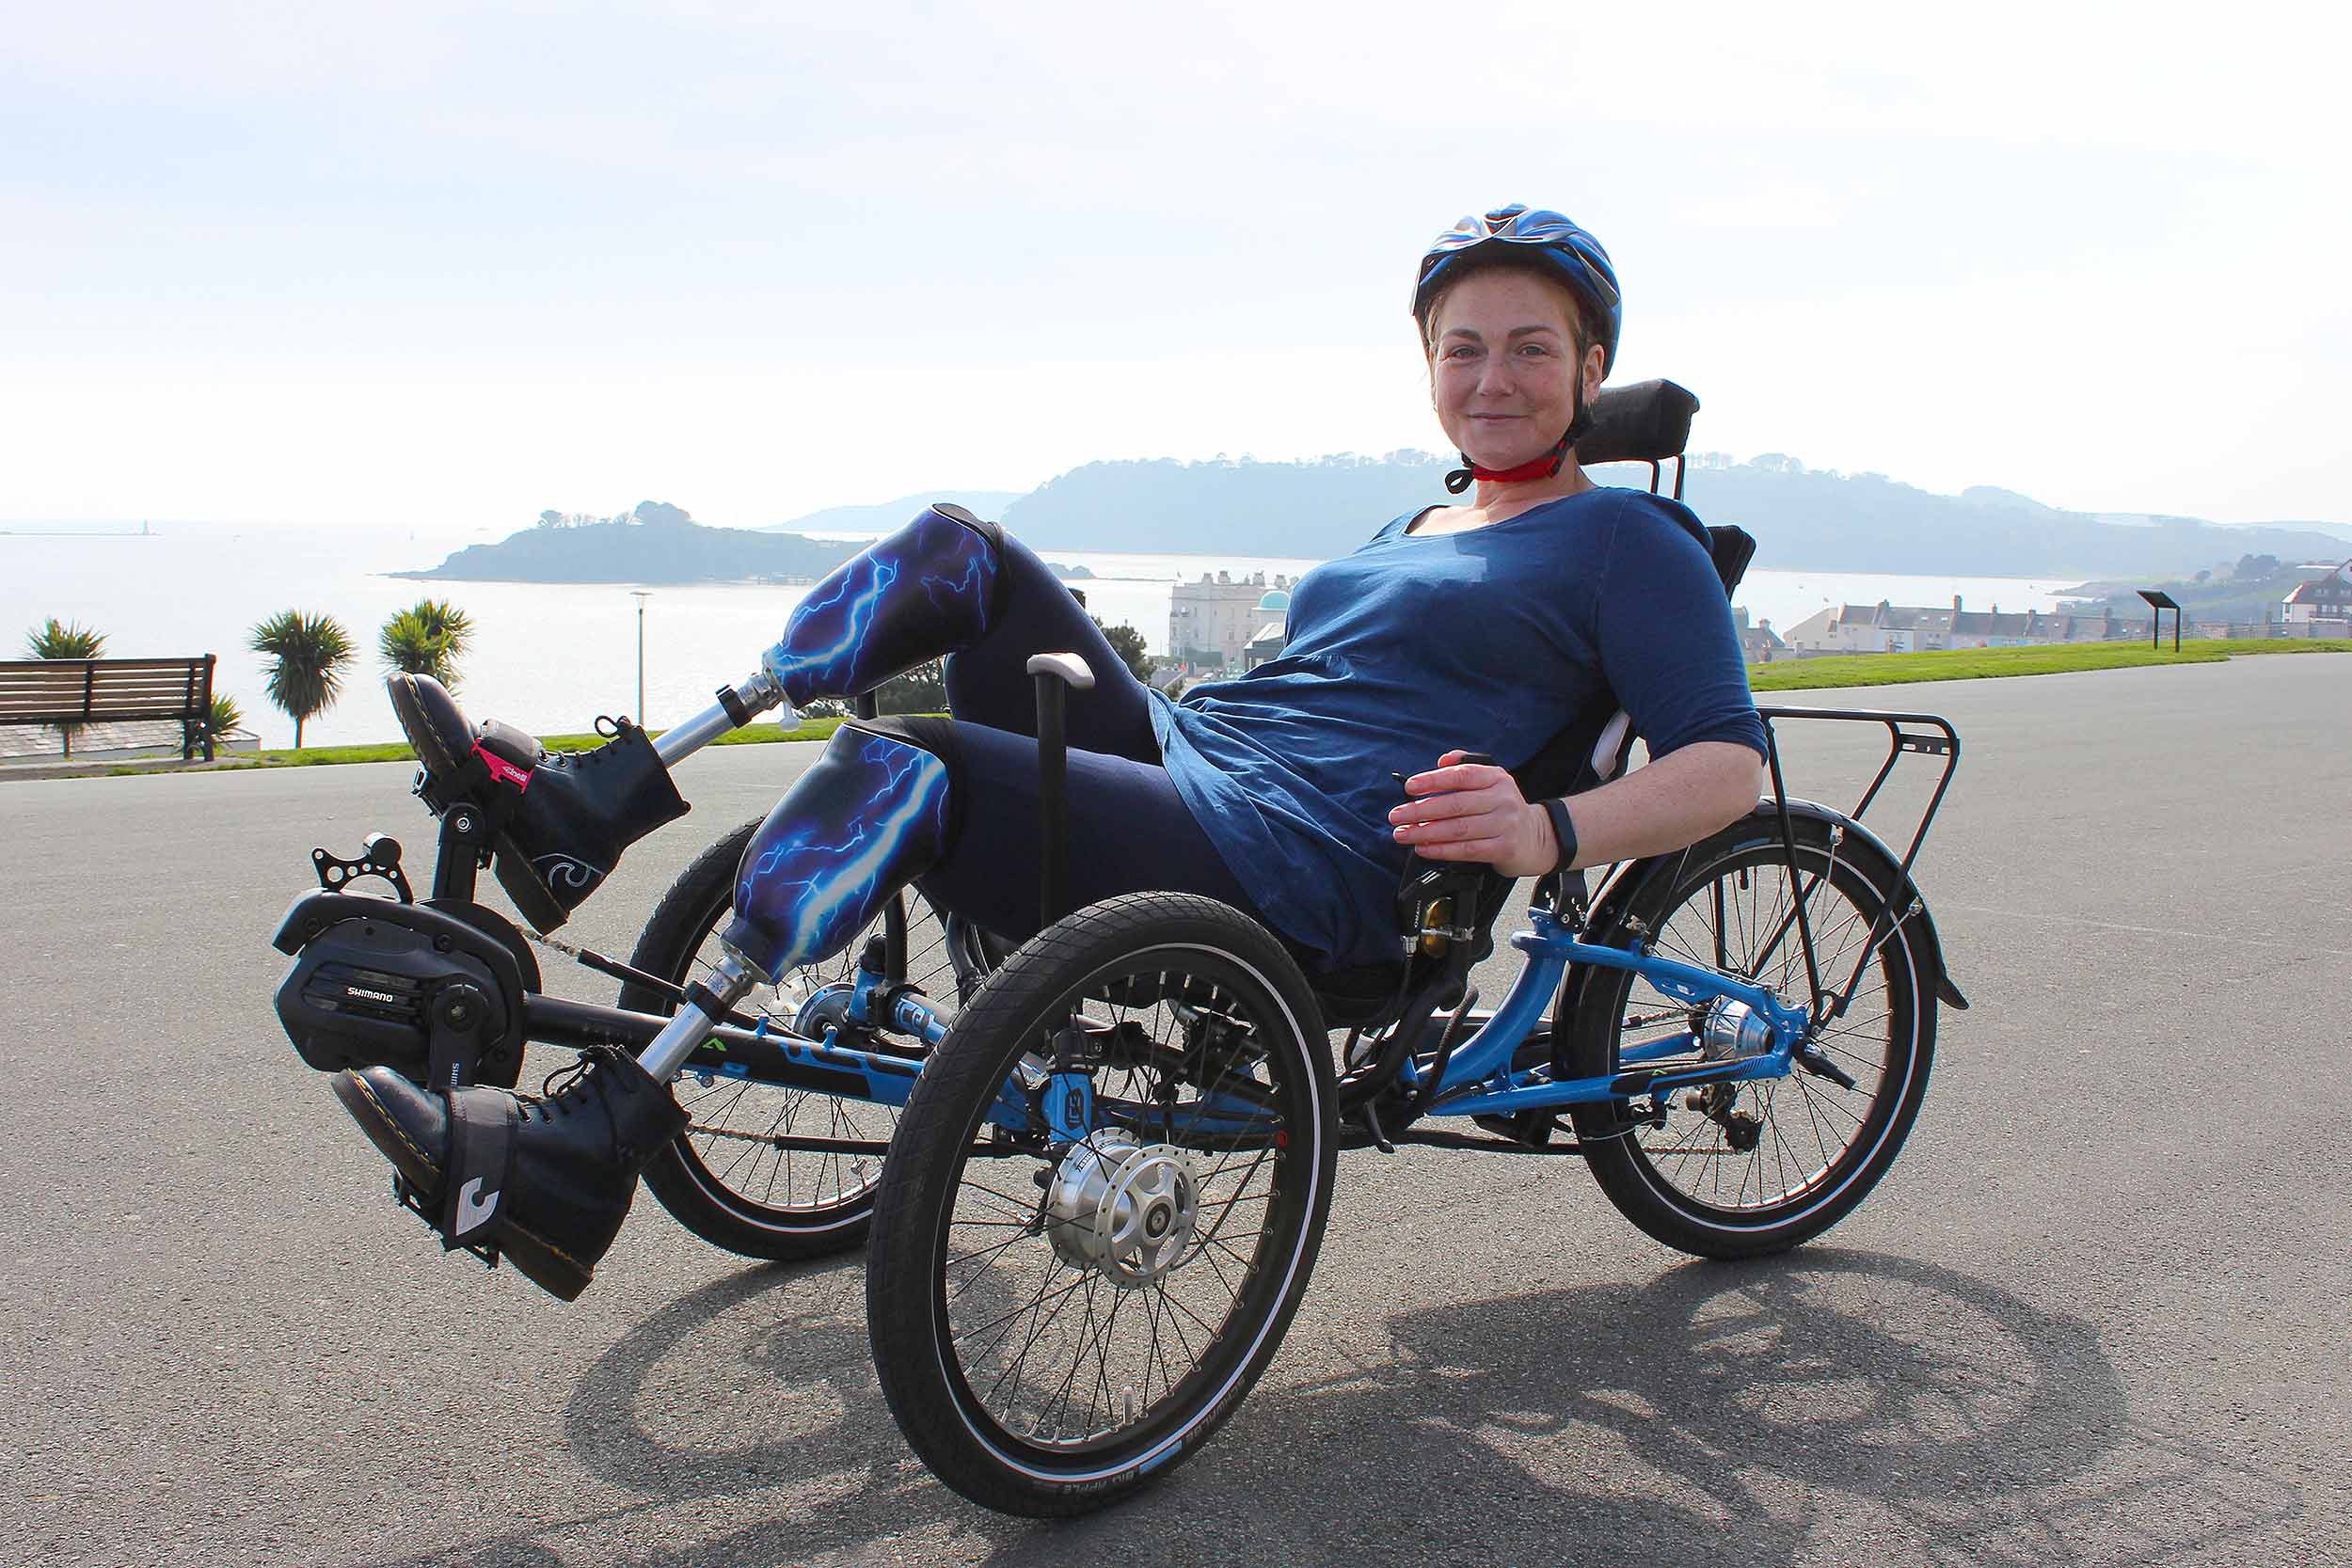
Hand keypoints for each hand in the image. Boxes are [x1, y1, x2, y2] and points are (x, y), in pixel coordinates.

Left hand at [1387, 749, 1558, 877]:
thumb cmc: (1503, 809)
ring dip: (1425, 833)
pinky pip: (1467, 850)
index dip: (1433, 780)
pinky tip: (1424, 848)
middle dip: (1420, 810)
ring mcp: (1504, 825)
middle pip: (1455, 804)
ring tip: (1403, 834)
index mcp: (1496, 778)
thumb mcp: (1491, 781)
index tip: (1410, 787)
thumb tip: (1441, 761)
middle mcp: (1502, 799)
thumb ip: (1465, 766)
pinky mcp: (1504, 848)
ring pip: (1458, 829)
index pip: (1461, 775)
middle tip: (1397, 816)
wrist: (1537, 837)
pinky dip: (1441, 850)